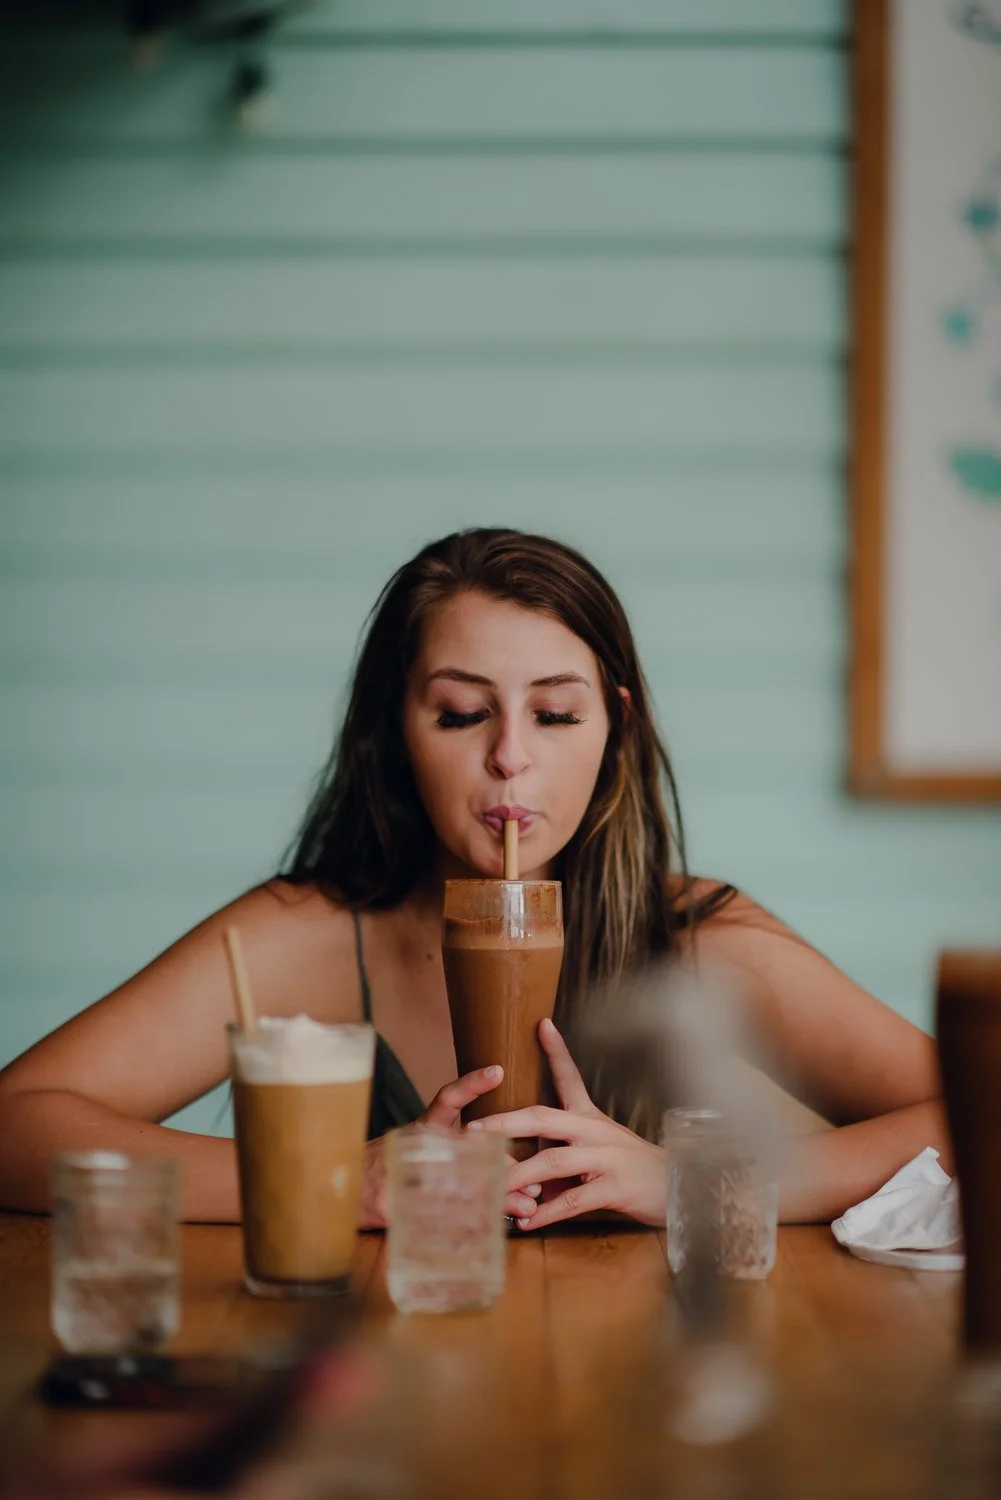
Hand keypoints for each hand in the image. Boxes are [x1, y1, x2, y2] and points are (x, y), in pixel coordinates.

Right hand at [359, 1065, 542, 1228]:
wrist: (338, 1193)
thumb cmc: (389, 1170)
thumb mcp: (421, 1152)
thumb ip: (465, 1159)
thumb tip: (515, 1171)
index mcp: (421, 1128)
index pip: (447, 1099)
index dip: (471, 1084)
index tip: (498, 1071)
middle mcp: (411, 1144)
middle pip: (466, 1150)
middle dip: (504, 1168)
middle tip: (534, 1186)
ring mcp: (398, 1173)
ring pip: (457, 1183)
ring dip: (495, 1198)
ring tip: (523, 1209)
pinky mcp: (389, 1203)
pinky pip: (433, 1217)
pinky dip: (463, 1226)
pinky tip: (485, 1234)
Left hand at [468, 1018, 665, 1230]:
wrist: (679, 1188)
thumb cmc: (631, 1168)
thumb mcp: (598, 1150)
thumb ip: (562, 1154)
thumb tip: (523, 1170)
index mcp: (590, 1117)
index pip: (571, 1077)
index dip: (556, 1051)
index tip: (542, 1024)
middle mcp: (595, 1131)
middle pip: (543, 1118)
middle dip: (504, 1123)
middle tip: (472, 1129)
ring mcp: (605, 1158)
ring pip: (552, 1161)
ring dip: (518, 1176)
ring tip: (490, 1187)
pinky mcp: (614, 1187)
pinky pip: (574, 1200)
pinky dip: (548, 1212)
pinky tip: (528, 1222)